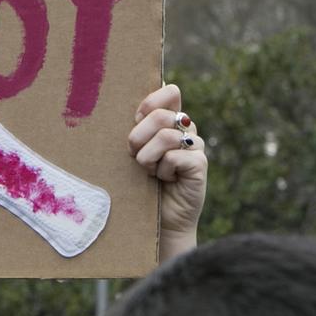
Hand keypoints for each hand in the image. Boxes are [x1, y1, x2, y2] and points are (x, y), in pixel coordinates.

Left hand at [129, 83, 207, 263]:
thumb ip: (135, 128)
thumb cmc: (140, 186)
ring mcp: (196, 147)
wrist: (158, 222)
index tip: (135, 121)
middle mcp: (187, 130)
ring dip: (147, 158)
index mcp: (171, 122)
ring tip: (149, 173)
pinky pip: (174, 157)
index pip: (169, 92)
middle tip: (134, 157)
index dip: (150, 102)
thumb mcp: (134, 152)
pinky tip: (165, 181)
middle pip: (161, 115)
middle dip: (138, 137)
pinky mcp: (200, 164)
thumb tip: (115, 103)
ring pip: (165, 136)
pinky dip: (162, 171)